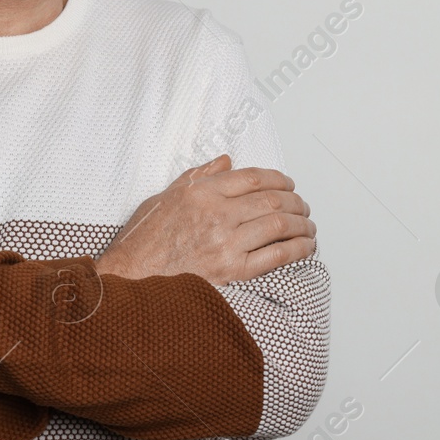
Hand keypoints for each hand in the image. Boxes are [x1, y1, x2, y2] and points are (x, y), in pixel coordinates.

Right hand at [97, 155, 315, 284]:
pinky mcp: (231, 270)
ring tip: (309, 226)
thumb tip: (226, 161)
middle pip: (272, 199)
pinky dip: (297, 249)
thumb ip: (198, 176)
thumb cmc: (143, 240)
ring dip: (302, 224)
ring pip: (279, 225)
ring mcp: (225, 242)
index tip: (289, 184)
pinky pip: (275, 256)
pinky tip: (306, 247)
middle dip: (296, 201)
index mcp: (201, 191)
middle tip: (303, 206)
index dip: (279, 179)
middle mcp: (216, 213)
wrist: (130, 277)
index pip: (253, 178)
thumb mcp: (165, 196)